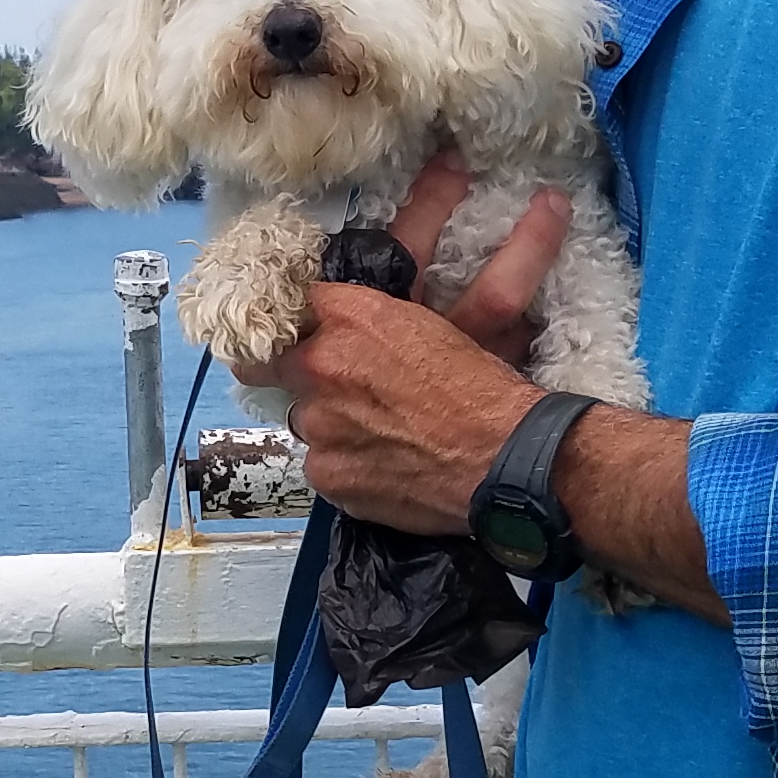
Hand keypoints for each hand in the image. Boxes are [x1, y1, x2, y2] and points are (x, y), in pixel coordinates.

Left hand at [266, 152, 571, 533]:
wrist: (505, 456)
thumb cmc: (481, 391)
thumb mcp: (429, 328)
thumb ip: (371, 325)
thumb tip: (343, 333)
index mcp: (351, 318)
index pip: (294, 304)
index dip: (297, 322)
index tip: (297, 332)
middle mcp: (323, 365)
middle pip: (272, 364)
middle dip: (294, 372)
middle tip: (327, 386)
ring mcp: (320, 424)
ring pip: (304, 419)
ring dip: (329, 424)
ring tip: (377, 434)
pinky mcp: (327, 473)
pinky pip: (321, 463)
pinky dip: (344, 465)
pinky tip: (383, 466)